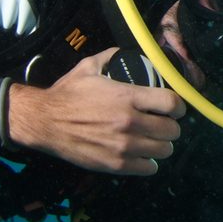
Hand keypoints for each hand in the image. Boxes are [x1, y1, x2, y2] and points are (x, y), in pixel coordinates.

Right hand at [7, 47, 186, 174]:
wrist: (43, 121)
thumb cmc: (67, 93)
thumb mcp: (89, 66)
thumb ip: (112, 56)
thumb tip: (129, 53)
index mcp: (129, 97)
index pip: (172, 103)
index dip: (179, 106)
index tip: (177, 109)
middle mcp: (130, 123)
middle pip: (172, 130)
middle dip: (171, 126)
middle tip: (163, 124)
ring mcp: (123, 146)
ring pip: (163, 150)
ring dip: (162, 145)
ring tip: (154, 140)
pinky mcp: (115, 164)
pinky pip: (148, 168)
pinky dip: (149, 163)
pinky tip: (143, 155)